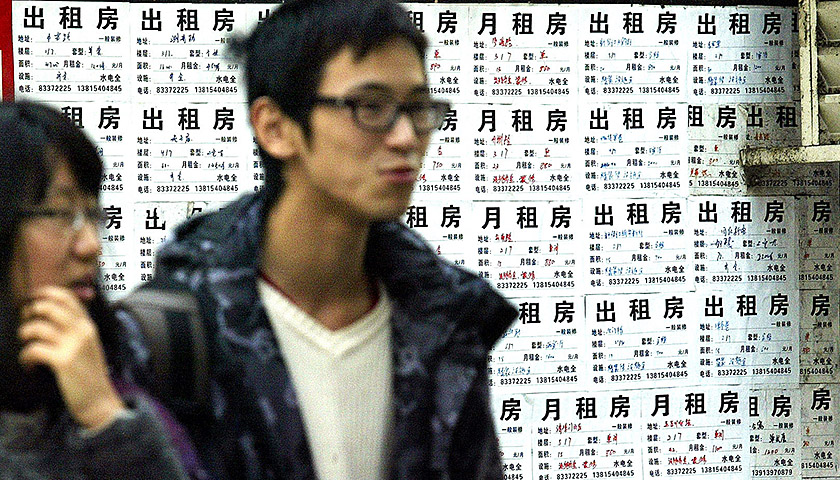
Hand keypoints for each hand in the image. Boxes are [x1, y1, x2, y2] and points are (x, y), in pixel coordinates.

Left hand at [18, 286, 125, 430]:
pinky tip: (30, 366)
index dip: (45, 293)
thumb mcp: (89, 346)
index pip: (67, 297)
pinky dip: (26, 357)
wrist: (99, 400)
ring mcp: (73, 345)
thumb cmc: (89, 375)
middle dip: (30, 313)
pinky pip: (34, 350)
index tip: (32, 298)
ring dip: (25, 336)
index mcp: (88, 326)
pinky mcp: (63, 361)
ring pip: (37, 327)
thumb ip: (76, 330)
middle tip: (26, 326)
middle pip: (49, 307)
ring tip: (27, 347)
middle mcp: (82, 331)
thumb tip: (53, 317)